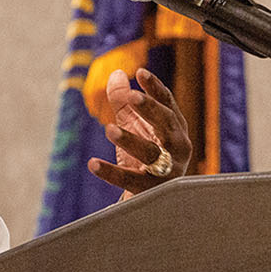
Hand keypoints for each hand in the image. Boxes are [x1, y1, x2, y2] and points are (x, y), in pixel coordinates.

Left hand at [86, 67, 192, 195]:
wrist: (151, 198)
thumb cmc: (144, 155)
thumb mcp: (133, 124)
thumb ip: (123, 100)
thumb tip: (116, 74)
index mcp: (175, 127)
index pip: (167, 103)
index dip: (155, 88)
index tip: (141, 73)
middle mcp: (177, 146)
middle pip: (166, 124)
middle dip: (150, 109)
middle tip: (132, 97)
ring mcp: (167, 170)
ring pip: (151, 153)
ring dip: (131, 140)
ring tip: (110, 129)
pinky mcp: (151, 191)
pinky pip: (131, 181)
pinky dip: (111, 173)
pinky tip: (93, 163)